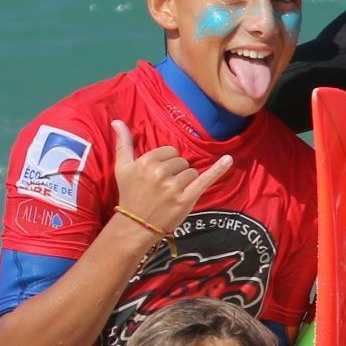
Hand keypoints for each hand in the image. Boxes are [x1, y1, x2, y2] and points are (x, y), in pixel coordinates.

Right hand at [111, 120, 231, 240]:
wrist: (136, 224)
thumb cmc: (130, 194)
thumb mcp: (122, 168)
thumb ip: (123, 144)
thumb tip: (117, 121)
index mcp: (145, 162)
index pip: (170, 151)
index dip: (167, 162)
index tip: (159, 174)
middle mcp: (160, 173)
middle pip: (181, 162)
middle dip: (176, 172)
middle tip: (163, 187)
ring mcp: (174, 187)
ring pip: (192, 172)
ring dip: (186, 181)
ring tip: (171, 193)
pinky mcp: (186, 199)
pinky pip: (205, 179)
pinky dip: (218, 170)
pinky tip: (228, 159)